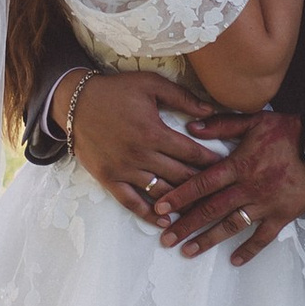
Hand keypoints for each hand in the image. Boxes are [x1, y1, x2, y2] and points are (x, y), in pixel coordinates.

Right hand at [69, 68, 250, 225]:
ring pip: (160, 192)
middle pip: (180, 176)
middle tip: (222, 193)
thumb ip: (182, 97)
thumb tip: (210, 110)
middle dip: (203, 185)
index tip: (229, 168)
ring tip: (200, 210)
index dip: (212, 161)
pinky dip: (148, 214)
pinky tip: (163, 221)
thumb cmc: (116, 90)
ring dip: (181, 203)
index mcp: (154, 131)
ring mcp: (124, 169)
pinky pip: (131, 202)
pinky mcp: (108, 178)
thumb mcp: (150, 84)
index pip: (192, 152)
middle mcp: (141, 154)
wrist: (75, 102)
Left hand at [158, 105, 304, 263]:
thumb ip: (222, 124)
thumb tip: (191, 127)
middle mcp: (248, 187)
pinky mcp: (283, 214)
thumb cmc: (290, 130)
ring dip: (208, 240)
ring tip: (188, 251)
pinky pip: (263, 237)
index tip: (159, 208)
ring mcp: (265, 203)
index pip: (201, 183)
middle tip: (166, 239)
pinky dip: (249, 250)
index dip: (179, 196)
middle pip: (210, 209)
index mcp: (238, 164)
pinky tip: (234, 260)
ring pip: (231, 225)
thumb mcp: (254, 120)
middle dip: (185, 225)